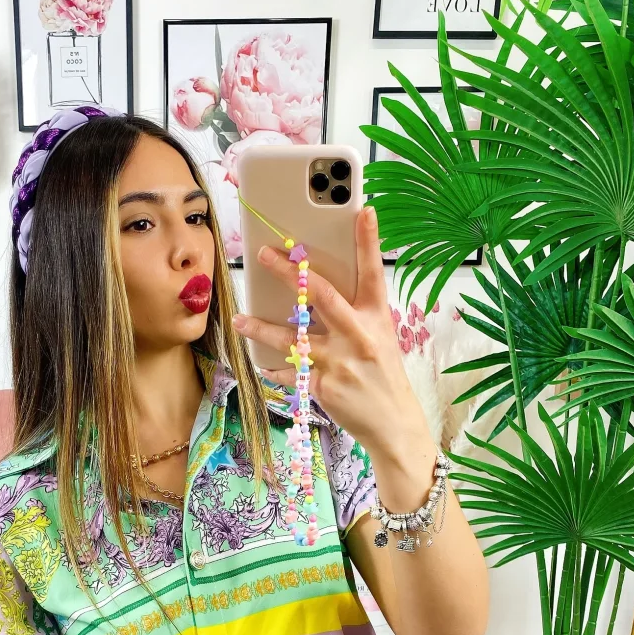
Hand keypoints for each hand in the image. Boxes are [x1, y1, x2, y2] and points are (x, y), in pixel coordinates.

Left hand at [232, 205, 434, 472]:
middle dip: (291, 272)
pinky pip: (290, 373)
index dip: (368, 241)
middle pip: (321, 296)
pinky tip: (261, 361)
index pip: (372, 273)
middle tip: (265, 255)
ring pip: (292, 337)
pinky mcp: (323, 386)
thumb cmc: (383, 375)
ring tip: (240, 320)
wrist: (393, 422)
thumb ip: (356, 313)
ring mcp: (339, 361)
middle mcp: (358, 335)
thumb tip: (319, 290)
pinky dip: (274, 367)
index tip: (361, 211)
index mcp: (376, 318)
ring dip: (262, 327)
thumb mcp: (380, 337)